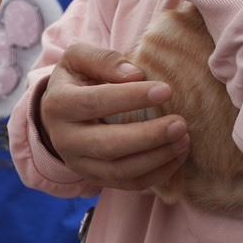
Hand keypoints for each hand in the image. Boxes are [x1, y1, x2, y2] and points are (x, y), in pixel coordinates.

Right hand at [36, 44, 189, 191]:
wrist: (60, 113)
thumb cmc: (76, 79)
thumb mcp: (78, 58)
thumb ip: (103, 59)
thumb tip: (135, 75)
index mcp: (58, 104)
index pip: (96, 101)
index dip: (132, 97)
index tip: (166, 90)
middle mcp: (64, 139)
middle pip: (108, 145)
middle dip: (149, 136)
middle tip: (180, 123)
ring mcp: (78, 164)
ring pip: (121, 171)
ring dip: (157, 158)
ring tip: (184, 139)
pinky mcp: (95, 179)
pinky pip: (129, 184)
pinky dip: (157, 173)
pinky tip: (176, 155)